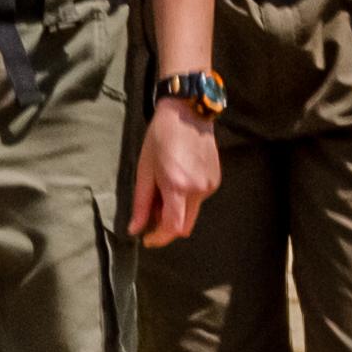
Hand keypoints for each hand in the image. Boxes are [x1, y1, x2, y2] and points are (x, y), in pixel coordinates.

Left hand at [128, 98, 222, 248]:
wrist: (188, 112)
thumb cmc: (160, 137)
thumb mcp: (145, 169)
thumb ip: (141, 203)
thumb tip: (135, 229)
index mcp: (177, 186)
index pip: (172, 228)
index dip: (159, 238)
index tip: (147, 239)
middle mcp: (198, 189)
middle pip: (185, 226)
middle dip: (167, 227)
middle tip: (151, 214)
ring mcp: (210, 185)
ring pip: (192, 213)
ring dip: (177, 211)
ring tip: (163, 190)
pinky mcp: (216, 179)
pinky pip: (199, 200)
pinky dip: (186, 199)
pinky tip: (177, 181)